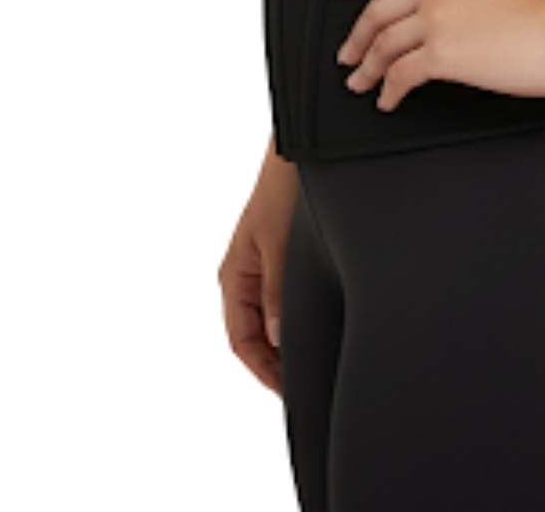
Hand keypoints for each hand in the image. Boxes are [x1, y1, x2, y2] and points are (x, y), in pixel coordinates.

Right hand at [217, 138, 297, 396]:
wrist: (299, 152)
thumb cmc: (282, 190)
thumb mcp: (279, 245)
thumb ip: (277, 292)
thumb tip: (279, 339)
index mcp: (233, 276)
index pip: (241, 341)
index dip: (263, 370)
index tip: (288, 391)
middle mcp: (242, 276)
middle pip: (252, 337)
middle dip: (273, 365)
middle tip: (302, 386)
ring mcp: (259, 269)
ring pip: (266, 323)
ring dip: (282, 346)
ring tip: (308, 366)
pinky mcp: (277, 260)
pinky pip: (278, 305)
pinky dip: (290, 324)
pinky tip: (311, 331)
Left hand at [336, 0, 544, 112]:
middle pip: (379, 8)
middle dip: (359, 34)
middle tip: (350, 52)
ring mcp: (437, 20)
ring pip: (384, 44)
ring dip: (368, 67)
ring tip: (362, 82)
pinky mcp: (442, 55)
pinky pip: (401, 75)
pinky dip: (389, 90)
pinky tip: (389, 101)